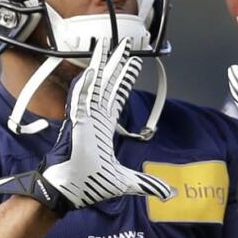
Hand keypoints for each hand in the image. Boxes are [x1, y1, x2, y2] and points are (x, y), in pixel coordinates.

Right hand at [0, 39, 174, 212]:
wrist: (67, 191)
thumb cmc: (89, 185)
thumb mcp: (125, 182)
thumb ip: (148, 183)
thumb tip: (169, 193)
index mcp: (103, 127)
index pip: (117, 96)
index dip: (125, 79)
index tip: (132, 63)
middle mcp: (94, 117)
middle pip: (108, 83)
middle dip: (117, 63)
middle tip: (125, 43)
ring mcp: (84, 118)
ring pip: (96, 84)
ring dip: (101, 64)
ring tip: (108, 43)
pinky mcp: (76, 122)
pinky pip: (82, 99)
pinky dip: (86, 83)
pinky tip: (93, 67)